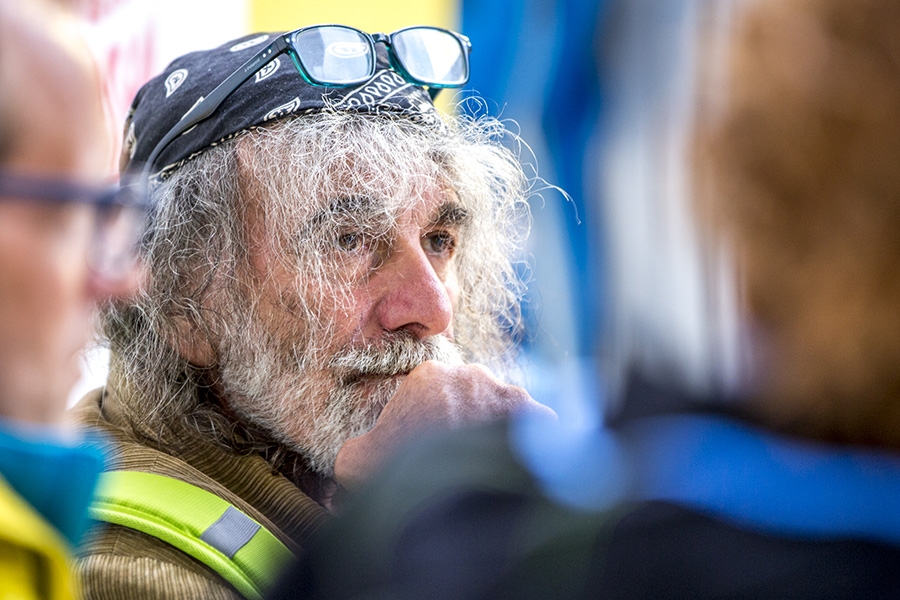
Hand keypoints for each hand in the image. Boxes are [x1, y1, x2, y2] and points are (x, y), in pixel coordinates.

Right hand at [334, 360, 554, 488]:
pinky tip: (517, 470)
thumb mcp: (355, 462)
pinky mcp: (539, 418)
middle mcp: (473, 375)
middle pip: (470, 397)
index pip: (433, 391)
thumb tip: (346, 462)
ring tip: (487, 467)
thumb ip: (352, 453)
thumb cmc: (400, 474)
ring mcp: (510, 394)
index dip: (429, 419)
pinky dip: (531, 446)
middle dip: (466, 420)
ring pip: (504, 410)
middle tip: (457, 458)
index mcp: (430, 376)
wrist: (453, 499)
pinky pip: (538, 429)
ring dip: (497, 431)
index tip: (429, 444)